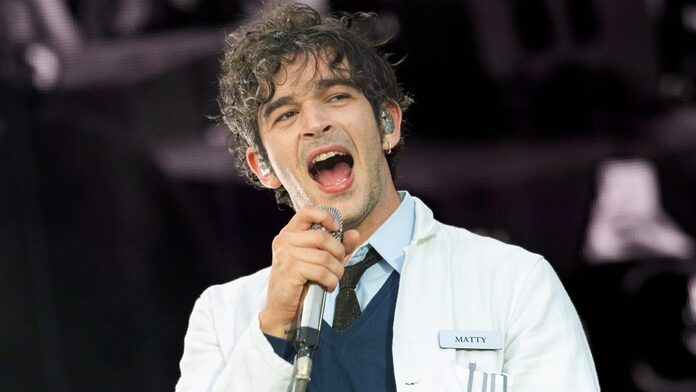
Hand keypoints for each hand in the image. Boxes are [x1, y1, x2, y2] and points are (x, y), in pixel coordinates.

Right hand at [259, 206, 360, 337]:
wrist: (281, 309)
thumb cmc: (300, 283)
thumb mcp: (319, 260)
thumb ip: (337, 246)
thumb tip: (355, 234)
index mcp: (290, 233)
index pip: (307, 211)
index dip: (325, 216)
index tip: (336, 228)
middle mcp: (285, 240)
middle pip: (322, 237)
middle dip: (338, 252)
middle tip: (338, 265)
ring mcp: (285, 254)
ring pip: (324, 257)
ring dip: (336, 271)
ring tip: (333, 279)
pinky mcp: (290, 269)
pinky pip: (321, 271)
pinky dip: (330, 281)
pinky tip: (328, 286)